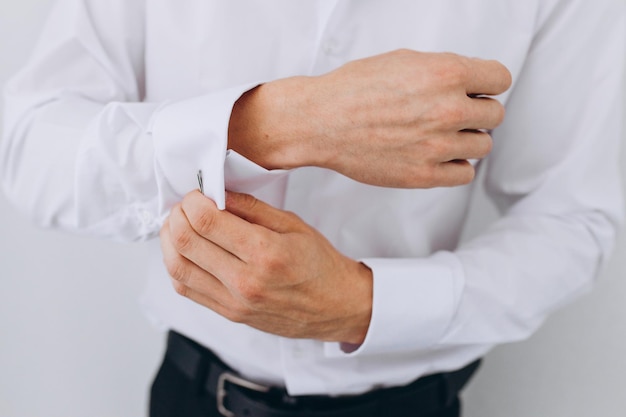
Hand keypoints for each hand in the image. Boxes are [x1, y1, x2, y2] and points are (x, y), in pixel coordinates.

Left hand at [160, 191, 372, 343]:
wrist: (335, 306)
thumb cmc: (319, 264)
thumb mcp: (293, 225)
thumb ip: (251, 207)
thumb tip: (216, 192)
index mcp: (265, 252)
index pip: (206, 220)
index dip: (192, 200)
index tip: (198, 193)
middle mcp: (245, 280)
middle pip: (186, 242)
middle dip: (177, 215)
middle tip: (186, 205)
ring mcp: (233, 301)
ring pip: (177, 267)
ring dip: (169, 239)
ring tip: (179, 224)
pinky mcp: (228, 313)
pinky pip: (186, 288)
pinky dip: (176, 264)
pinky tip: (184, 249)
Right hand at [228, 49, 511, 187]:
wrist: (321, 122)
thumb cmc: (354, 89)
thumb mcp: (404, 61)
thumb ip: (444, 71)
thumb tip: (469, 83)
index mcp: (446, 73)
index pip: (500, 79)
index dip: (487, 84)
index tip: (478, 90)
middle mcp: (447, 110)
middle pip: (494, 115)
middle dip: (477, 112)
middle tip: (453, 113)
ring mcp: (437, 146)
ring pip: (482, 145)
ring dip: (466, 139)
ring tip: (440, 135)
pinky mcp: (424, 175)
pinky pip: (465, 173)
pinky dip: (456, 165)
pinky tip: (438, 156)